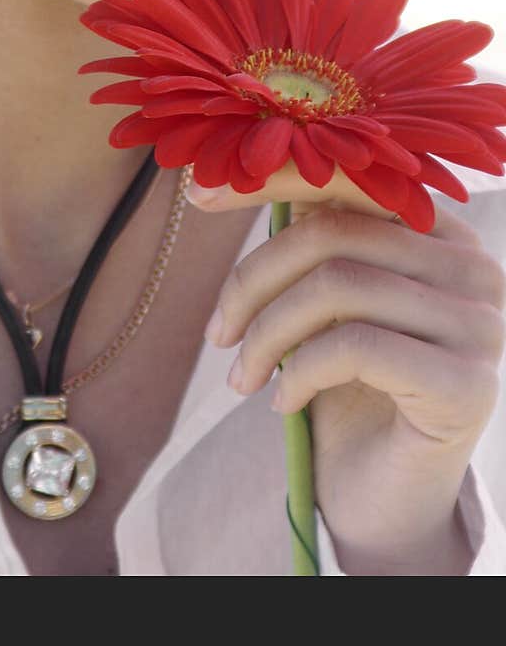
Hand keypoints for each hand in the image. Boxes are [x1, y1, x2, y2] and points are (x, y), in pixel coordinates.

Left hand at [191, 164, 505, 572]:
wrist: (388, 499)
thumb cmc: (349, 389)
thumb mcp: (326, 300)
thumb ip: (308, 237)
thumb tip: (225, 177)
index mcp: (441, 230)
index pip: (351, 177)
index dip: (271, 179)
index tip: (198, 195)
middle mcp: (474, 267)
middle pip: (335, 232)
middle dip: (254, 279)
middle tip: (217, 333)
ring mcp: (479, 324)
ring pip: (338, 285)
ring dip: (268, 333)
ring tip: (242, 376)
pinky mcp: (468, 384)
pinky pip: (356, 346)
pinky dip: (300, 371)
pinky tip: (283, 401)